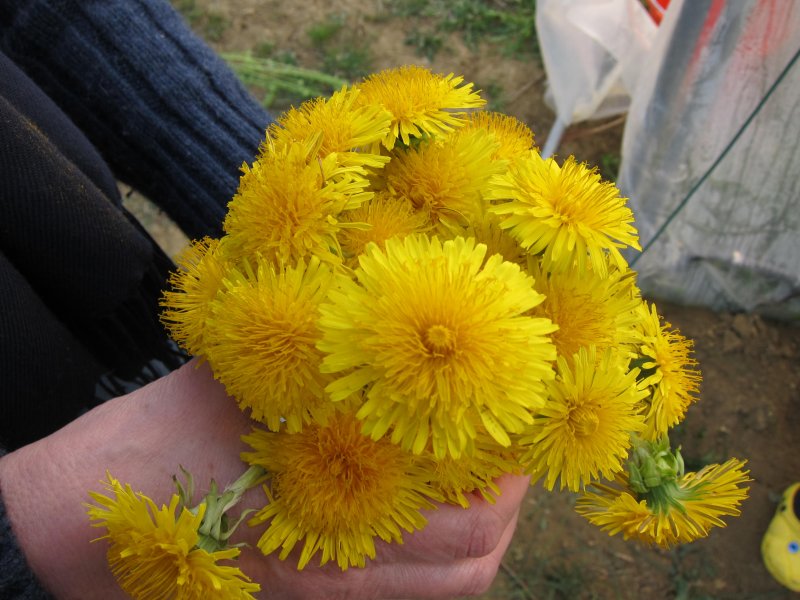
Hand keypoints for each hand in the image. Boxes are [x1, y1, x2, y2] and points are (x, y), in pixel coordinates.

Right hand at [0, 361, 528, 598]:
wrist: (89, 512)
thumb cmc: (162, 432)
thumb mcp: (239, 373)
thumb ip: (308, 350)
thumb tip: (368, 293)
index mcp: (335, 495)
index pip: (468, 509)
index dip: (510, 472)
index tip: (518, 425)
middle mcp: (344, 559)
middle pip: (475, 557)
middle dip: (509, 505)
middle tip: (510, 453)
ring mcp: (329, 590)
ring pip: (449, 592)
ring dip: (483, 543)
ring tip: (483, 488)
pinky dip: (442, 572)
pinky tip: (435, 523)